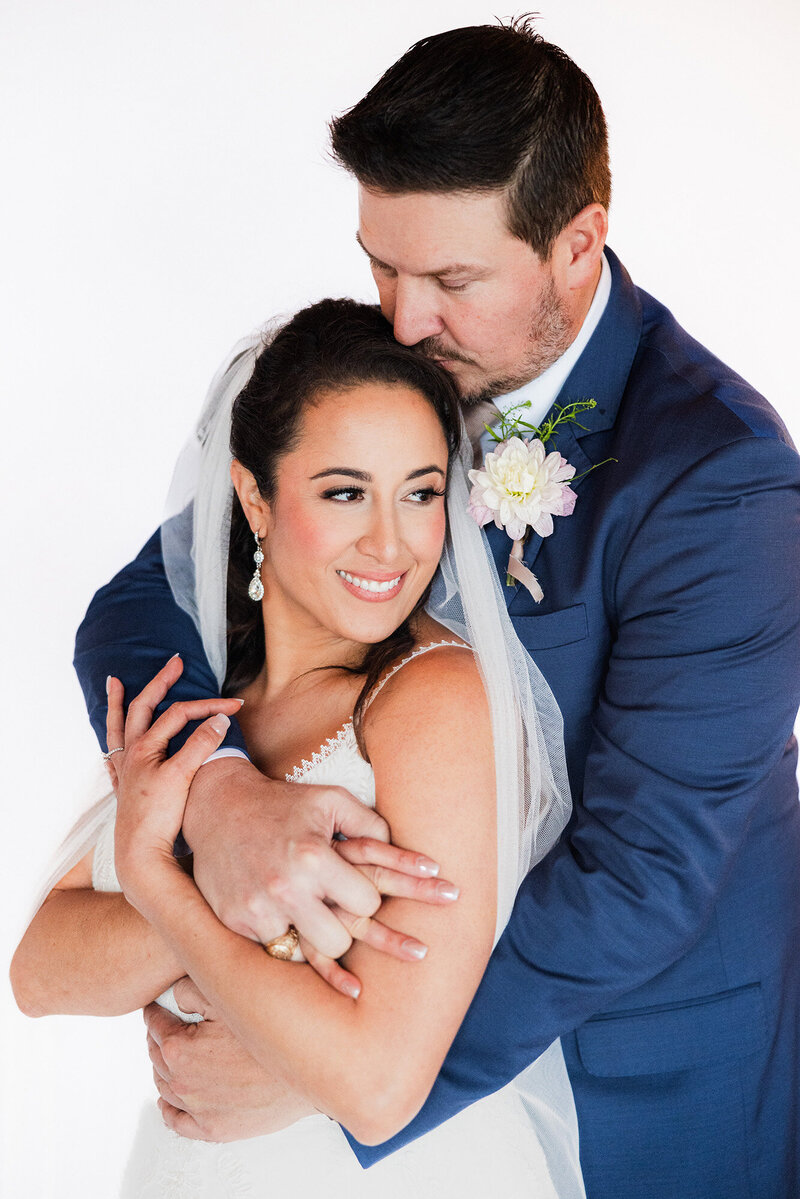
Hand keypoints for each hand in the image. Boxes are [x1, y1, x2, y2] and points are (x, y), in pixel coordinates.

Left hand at [105, 657, 244, 895]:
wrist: (141, 854)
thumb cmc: (159, 816)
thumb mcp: (183, 776)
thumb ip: (201, 744)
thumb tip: (220, 720)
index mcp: (144, 747)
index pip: (180, 714)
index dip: (209, 707)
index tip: (236, 707)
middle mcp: (131, 754)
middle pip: (143, 707)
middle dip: (160, 683)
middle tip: (175, 663)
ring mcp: (126, 770)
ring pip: (119, 726)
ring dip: (118, 702)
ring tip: (115, 682)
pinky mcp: (125, 786)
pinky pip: (114, 754)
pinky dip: (115, 738)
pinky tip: (115, 738)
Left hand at [144, 979, 315, 1141]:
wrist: (312, 1065)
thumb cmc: (273, 1030)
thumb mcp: (228, 995)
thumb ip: (191, 989)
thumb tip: (173, 994)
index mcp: (180, 1049)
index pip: (155, 1026)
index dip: (155, 1012)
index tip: (156, 1007)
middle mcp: (183, 1084)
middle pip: (157, 1056)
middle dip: (160, 1038)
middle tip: (167, 1026)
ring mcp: (199, 1110)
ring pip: (165, 1088)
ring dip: (165, 1069)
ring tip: (174, 1056)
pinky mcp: (215, 1129)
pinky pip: (177, 1122)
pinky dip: (170, 1108)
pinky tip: (170, 1099)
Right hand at [183, 757, 459, 994]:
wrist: (218, 806)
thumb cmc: (285, 803)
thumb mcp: (331, 801)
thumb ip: (372, 825)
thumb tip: (418, 860)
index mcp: (313, 857)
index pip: (366, 904)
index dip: (371, 901)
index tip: (367, 897)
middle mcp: (284, 887)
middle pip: (339, 941)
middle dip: (351, 934)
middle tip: (348, 922)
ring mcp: (256, 909)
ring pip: (306, 955)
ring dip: (318, 943)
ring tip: (328, 941)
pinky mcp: (234, 923)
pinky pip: (272, 953)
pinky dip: (285, 945)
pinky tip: (300, 950)